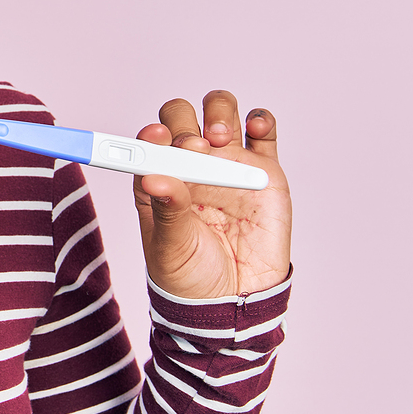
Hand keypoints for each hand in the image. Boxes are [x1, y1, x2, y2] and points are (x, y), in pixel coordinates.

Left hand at [133, 90, 290, 299]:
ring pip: (220, 113)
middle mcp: (190, 165)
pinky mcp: (263, 172)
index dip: (151, 134)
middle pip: (182, 117)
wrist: (234, 300)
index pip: (149, 142)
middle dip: (185, 122)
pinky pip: (263, 133)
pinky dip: (260, 120)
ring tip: (220, 139)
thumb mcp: (170, 246)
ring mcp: (227, 164)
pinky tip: (254, 129)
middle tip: (194, 146)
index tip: (158, 138)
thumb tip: (153, 177)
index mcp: (159, 179)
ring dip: (219, 113)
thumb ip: (166, 210)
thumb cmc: (190, 275)